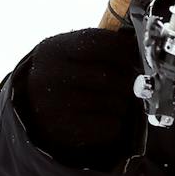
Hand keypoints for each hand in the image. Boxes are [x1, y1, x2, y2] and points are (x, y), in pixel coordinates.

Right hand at [15, 27, 142, 168]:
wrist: (33, 110)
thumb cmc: (64, 76)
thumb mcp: (72, 53)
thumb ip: (102, 48)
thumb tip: (142, 51)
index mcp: (52, 50)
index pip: (101, 44)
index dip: (126, 50)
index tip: (135, 57)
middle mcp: (48, 76)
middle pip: (108, 76)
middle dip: (127, 80)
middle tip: (131, 82)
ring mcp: (53, 106)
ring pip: (113, 102)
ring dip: (123, 102)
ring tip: (115, 100)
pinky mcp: (64, 131)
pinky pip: (110, 125)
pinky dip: (115, 122)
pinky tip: (105, 117)